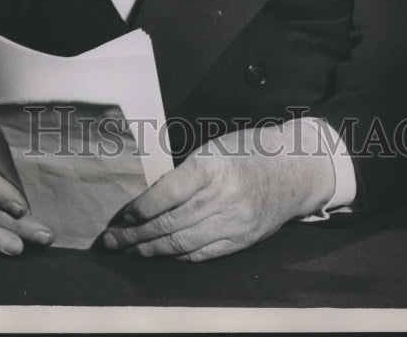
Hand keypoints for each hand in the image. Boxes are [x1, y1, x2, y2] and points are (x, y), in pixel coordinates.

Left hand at [101, 126, 334, 261]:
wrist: (294, 170)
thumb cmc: (249, 151)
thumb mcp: (214, 148)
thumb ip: (185, 173)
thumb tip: (149, 197)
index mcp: (212, 167)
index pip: (168, 193)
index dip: (141, 208)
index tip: (122, 215)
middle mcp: (223, 197)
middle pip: (170, 223)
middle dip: (136, 235)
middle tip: (112, 241)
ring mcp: (234, 222)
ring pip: (182, 244)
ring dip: (151, 250)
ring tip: (129, 251)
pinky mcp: (242, 240)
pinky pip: (202, 254)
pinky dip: (178, 257)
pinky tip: (161, 255)